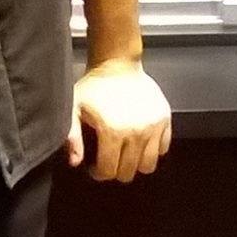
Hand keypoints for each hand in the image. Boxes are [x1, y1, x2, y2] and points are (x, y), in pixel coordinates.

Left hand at [66, 61, 171, 183]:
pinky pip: (163, 148)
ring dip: (136, 164)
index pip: (109, 171)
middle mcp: (136, 132)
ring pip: (148, 166)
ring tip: (125, 152)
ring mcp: (153, 126)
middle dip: (116, 170)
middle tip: (109, 158)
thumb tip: (75, 162)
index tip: (95, 166)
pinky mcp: (164, 119)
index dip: (99, 172)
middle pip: (128, 172)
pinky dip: (152, 149)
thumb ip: (71, 136)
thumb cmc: (93, 86)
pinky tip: (139, 140)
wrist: (116, 63)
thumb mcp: (73, 107)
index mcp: (113, 131)